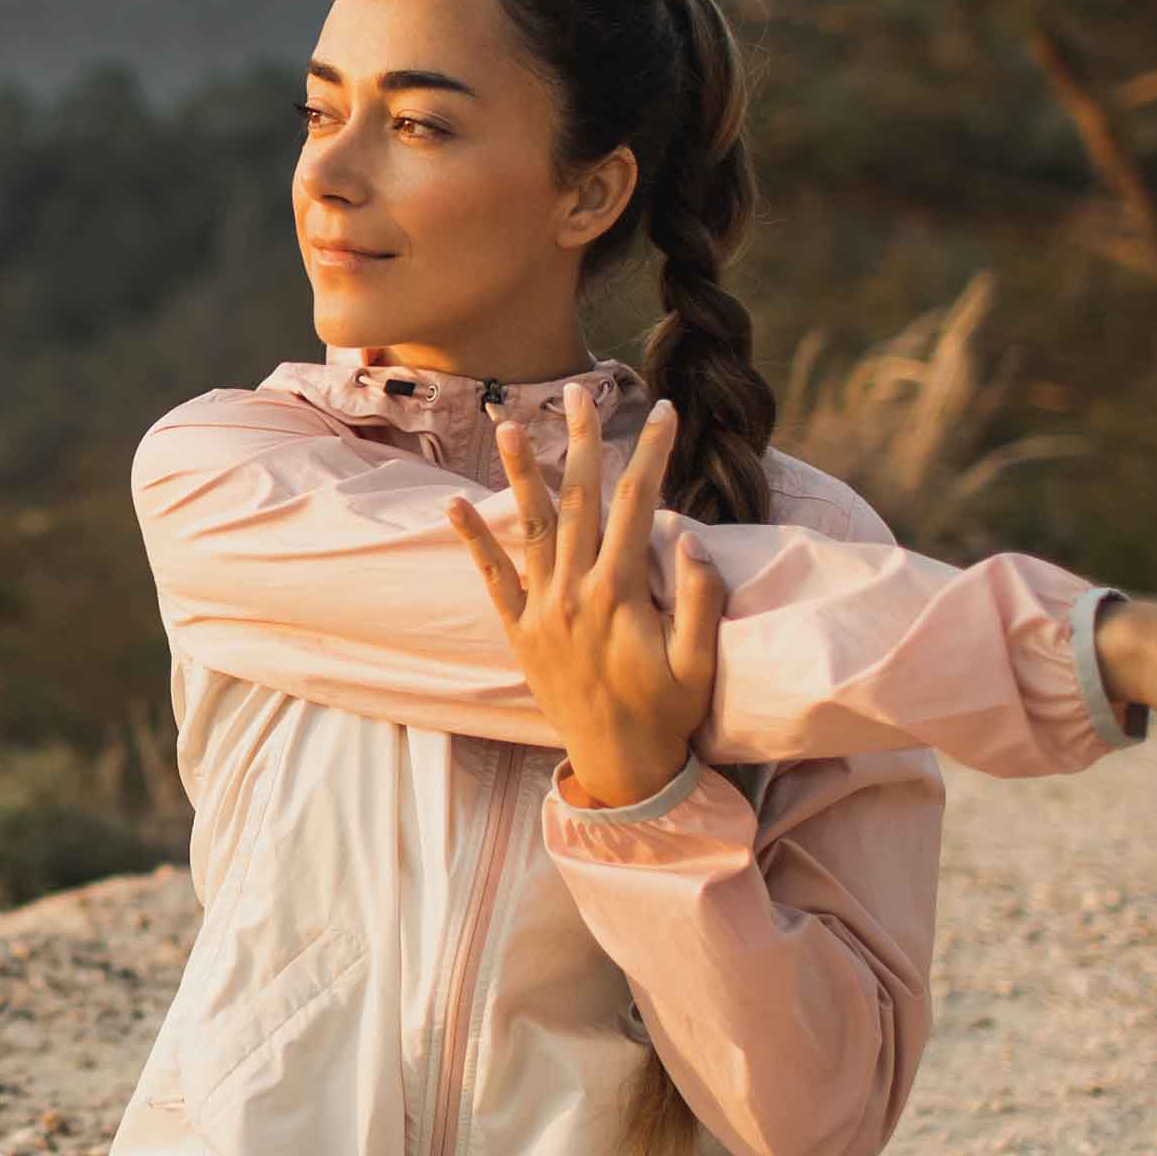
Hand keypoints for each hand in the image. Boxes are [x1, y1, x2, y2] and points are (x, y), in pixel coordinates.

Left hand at [441, 383, 720, 809]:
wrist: (619, 765)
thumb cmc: (667, 712)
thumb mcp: (701, 663)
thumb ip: (700, 602)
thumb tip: (693, 541)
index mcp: (621, 592)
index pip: (639, 504)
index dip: (652, 452)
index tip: (664, 410)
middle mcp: (574, 591)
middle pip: (580, 498)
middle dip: (582, 439)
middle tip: (578, 389)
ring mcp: (541, 608)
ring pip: (530, 526)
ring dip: (522, 473)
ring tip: (511, 423)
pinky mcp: (519, 629)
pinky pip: (492, 577)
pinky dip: (473, 539)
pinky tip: (455, 503)